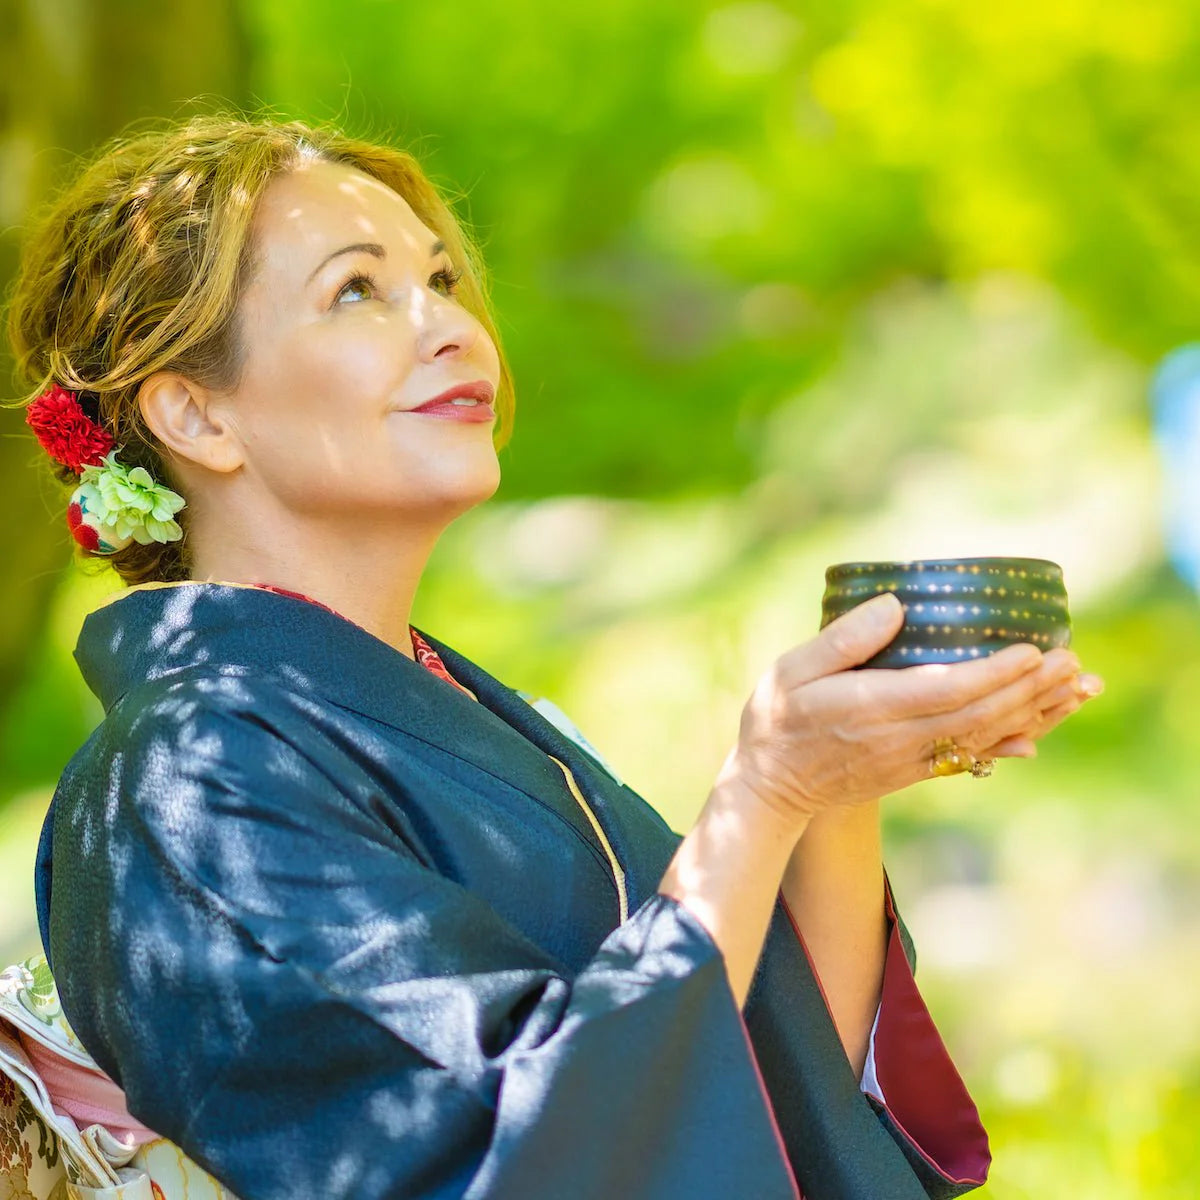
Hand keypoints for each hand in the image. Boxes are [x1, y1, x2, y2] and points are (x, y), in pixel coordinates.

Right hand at [717, 593, 1101, 824]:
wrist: (770, 787)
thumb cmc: (777, 719)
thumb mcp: (792, 669)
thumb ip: (843, 639)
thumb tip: (894, 606)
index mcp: (872, 708)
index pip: (947, 691)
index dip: (996, 673)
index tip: (1033, 650)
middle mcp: (900, 739)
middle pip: (980, 714)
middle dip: (1032, 688)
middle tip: (1073, 659)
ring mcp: (911, 760)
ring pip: (985, 737)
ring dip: (1034, 713)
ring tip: (1075, 688)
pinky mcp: (914, 772)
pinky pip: (972, 757)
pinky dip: (1010, 743)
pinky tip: (1038, 735)